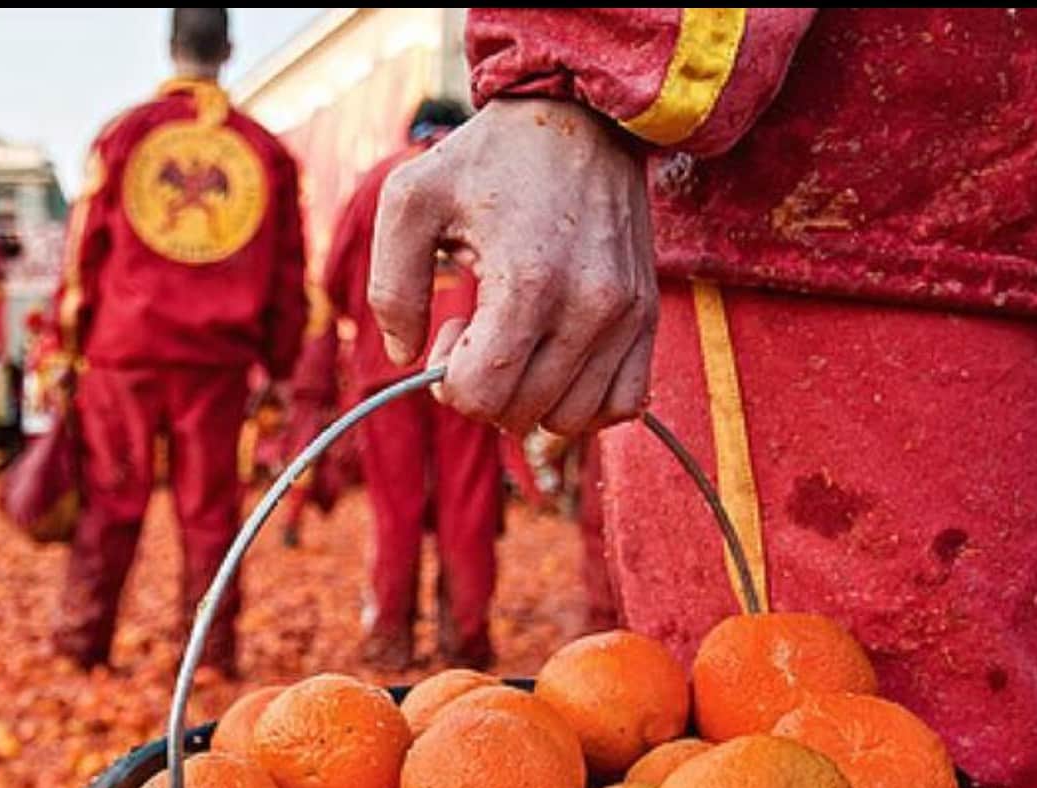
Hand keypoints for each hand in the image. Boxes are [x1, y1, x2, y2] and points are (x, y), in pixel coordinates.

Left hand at [369, 98, 656, 438]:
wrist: (581, 117)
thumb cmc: (488, 158)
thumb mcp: (411, 201)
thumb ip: (390, 286)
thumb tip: (404, 358)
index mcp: (528, 283)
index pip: (482, 396)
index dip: (449, 380)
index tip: (450, 329)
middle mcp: (588, 308)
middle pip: (522, 414)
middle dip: (485, 388)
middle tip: (478, 329)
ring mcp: (625, 316)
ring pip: (571, 420)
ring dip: (532, 399)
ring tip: (518, 340)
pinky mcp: (647, 317)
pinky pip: (623, 405)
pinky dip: (584, 404)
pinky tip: (558, 364)